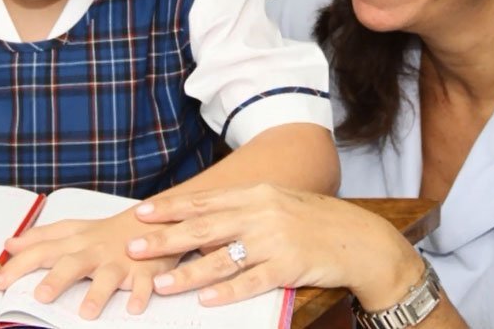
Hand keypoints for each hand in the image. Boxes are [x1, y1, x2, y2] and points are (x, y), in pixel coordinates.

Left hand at [0, 208, 181, 318]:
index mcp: (76, 241)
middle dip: (57, 279)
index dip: (20, 265)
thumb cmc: (108, 233)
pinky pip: (143, 283)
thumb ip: (41, 237)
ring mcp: (121, 262)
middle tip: (40, 296)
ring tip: (87, 312)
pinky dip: (140, 294)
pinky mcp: (144, 271)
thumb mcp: (74, 229)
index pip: (43, 250)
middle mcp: (95, 251)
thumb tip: (9, 244)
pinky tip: (133, 307)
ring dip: (98, 293)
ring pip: (108, 276)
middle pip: (74, 263)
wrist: (154, 221)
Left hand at [126, 184, 424, 310]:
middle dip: (166, 238)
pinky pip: (252, 281)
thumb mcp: (279, 202)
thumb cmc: (315, 221)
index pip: (206, 201)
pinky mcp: (290, 267)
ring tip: (161, 283)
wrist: (359, 238)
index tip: (143, 212)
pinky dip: (228, 292)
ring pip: (223, 259)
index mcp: (257, 194)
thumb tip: (205, 214)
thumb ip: (244, 207)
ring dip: (189, 273)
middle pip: (205, 228)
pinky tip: (207, 299)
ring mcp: (276, 240)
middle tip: (134, 246)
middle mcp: (262, 213)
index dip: (173, 208)